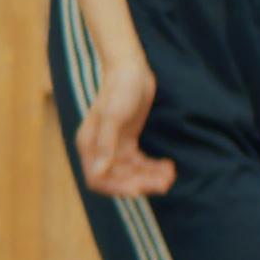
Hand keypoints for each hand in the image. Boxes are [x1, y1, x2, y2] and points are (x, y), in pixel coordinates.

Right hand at [74, 54, 175, 199]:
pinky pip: (140, 164)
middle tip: (164, 183)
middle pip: (117, 178)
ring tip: (170, 175)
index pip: (98, 178)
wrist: (131, 69)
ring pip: (131, 174)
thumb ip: (105, 145)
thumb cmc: (119, 89)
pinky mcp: (128, 142)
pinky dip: (153, 168)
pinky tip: (168, 166)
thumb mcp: (113, 116)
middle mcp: (100, 150)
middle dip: (141, 183)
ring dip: (150, 178)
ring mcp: (115, 147)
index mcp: (89, 145)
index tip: (139, 190)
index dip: (117, 188)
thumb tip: (97, 172)